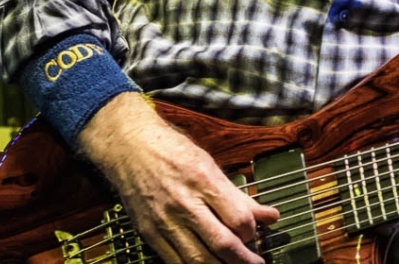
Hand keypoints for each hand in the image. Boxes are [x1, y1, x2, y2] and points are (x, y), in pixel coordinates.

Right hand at [77, 93, 279, 263]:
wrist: (128, 146)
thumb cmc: (170, 150)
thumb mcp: (210, 165)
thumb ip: (239, 196)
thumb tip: (269, 215)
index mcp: (203, 181)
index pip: (238, 219)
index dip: (252, 231)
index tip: (255, 232)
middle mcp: (184, 204)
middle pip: (221, 244)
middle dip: (243, 260)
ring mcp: (164, 221)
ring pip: (198, 259)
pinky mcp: (149, 233)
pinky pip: (174, 261)